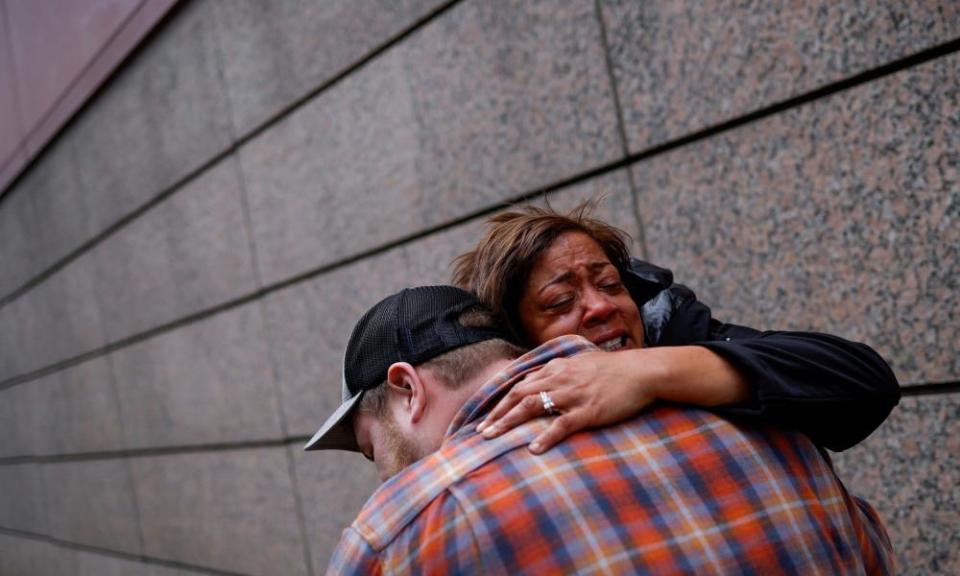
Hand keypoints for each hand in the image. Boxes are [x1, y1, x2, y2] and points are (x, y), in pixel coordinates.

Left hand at [476, 350, 658, 452]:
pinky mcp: (588, 411)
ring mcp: (573, 395)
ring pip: (532, 407)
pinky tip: (533, 449)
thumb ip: (560, 370)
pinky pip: (562, 425)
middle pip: (519, 395)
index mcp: (557, 368)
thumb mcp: (581, 363)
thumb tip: (542, 378)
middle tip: (481, 431)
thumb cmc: (613, 369)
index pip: (521, 384)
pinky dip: (546, 437)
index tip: (487, 416)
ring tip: (493, 437)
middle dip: (497, 413)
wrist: (642, 371)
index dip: (501, 400)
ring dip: (509, 422)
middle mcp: (560, 379)